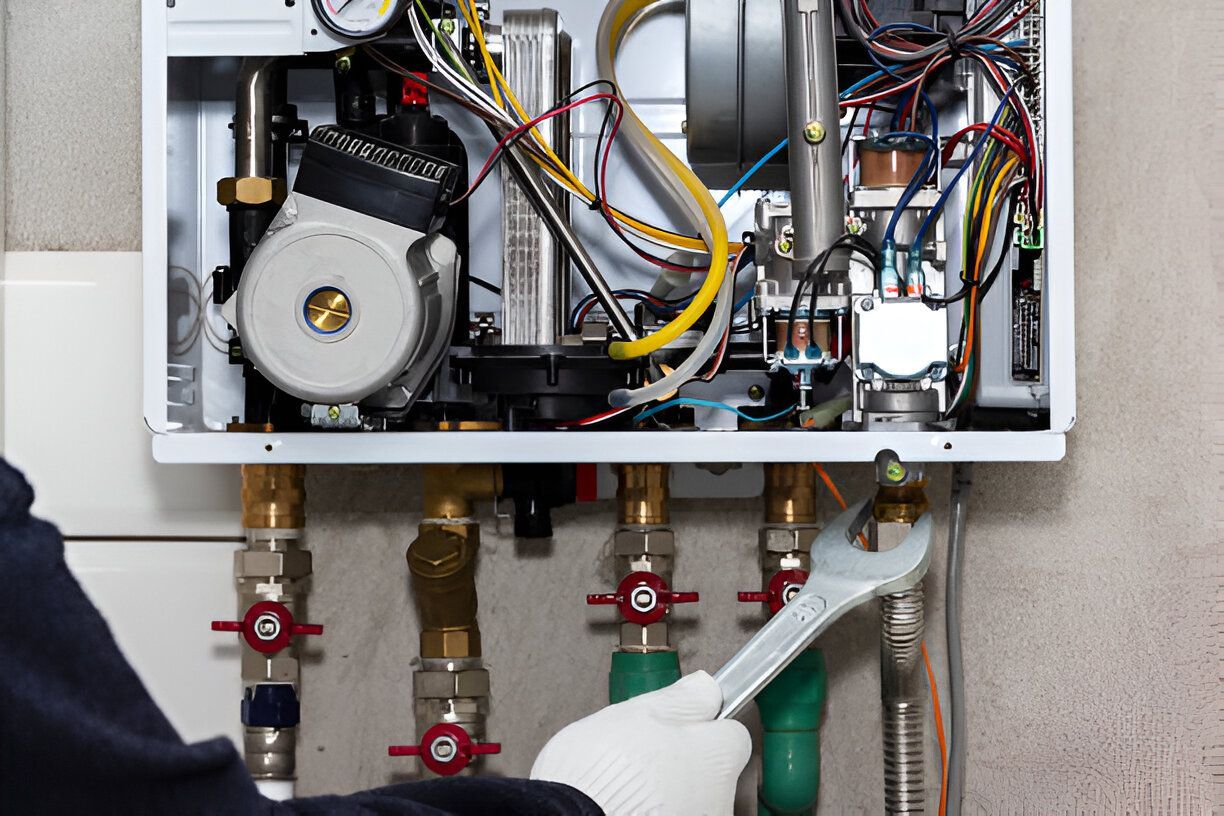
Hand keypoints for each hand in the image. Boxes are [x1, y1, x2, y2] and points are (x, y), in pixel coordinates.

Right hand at [530, 671, 749, 815]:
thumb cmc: (598, 773)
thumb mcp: (636, 714)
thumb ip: (682, 699)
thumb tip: (705, 686)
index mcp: (715, 758)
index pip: (732, 733)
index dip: (702, 723)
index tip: (681, 721)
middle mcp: (718, 799)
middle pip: (712, 767)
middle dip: (684, 756)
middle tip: (644, 751)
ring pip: (693, 794)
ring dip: (671, 786)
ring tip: (630, 780)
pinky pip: (675, 814)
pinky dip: (658, 809)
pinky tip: (628, 804)